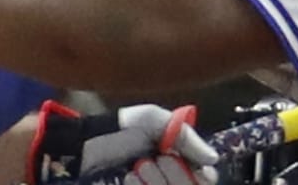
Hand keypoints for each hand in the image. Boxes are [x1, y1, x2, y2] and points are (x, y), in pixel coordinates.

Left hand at [27, 100, 217, 184]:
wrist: (84, 146)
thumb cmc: (120, 129)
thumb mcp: (153, 120)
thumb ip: (186, 135)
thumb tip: (213, 160)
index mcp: (179, 157)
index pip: (205, 176)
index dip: (202, 175)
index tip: (196, 169)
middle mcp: (170, 176)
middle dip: (176, 175)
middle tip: (154, 161)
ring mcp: (154, 184)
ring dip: (157, 182)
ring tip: (136, 169)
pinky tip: (128, 179)